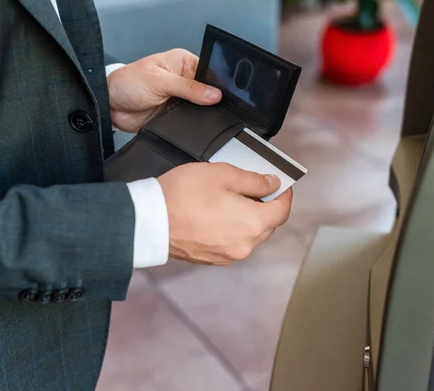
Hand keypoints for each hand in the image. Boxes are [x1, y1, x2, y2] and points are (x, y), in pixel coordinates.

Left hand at [107, 49, 221, 132]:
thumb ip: (188, 88)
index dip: (218, 84)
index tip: (224, 95)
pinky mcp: (176, 115)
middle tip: (213, 108)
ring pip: (201, 108)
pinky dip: (192, 124)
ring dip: (200, 113)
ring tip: (199, 116)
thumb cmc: (127, 83)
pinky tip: (192, 124)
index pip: (209, 71)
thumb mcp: (159, 81)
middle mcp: (184, 80)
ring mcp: (181, 98)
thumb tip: (214, 94)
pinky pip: (190, 121)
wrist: (110, 106)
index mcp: (183, 63)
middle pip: (207, 91)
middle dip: (211, 101)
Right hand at [157, 163, 292, 265]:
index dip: (285, 195)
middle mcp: (245, 245)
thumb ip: (253, 180)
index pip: (282, 211)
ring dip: (248, 218)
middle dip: (265, 206)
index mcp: (252, 223)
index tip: (281, 185)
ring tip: (230, 199)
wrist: (149, 221)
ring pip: (250, 235)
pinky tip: (217, 214)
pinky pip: (233, 242)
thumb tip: (272, 184)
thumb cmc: (182, 195)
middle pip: (267, 225)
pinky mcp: (213, 259)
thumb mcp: (222, 174)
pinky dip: (232, 229)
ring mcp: (228, 255)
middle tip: (253, 187)